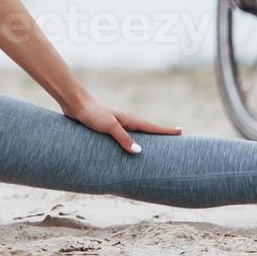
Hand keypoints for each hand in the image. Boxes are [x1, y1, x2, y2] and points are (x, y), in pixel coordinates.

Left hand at [60, 92, 181, 153]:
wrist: (75, 103)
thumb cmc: (92, 113)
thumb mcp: (109, 126)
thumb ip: (123, 138)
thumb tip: (139, 152)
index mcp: (129, 120)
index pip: (152, 127)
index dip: (166, 131)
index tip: (181, 132)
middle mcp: (125, 122)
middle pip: (147, 131)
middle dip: (160, 136)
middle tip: (174, 142)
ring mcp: (116, 124)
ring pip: (135, 135)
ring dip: (145, 140)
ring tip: (155, 149)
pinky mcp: (106, 128)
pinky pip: (123, 138)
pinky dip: (130, 143)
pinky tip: (128, 149)